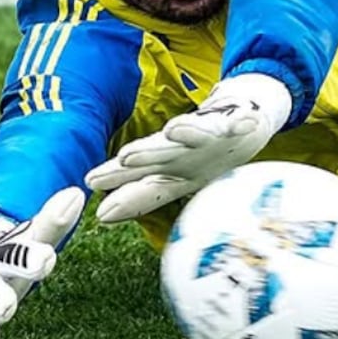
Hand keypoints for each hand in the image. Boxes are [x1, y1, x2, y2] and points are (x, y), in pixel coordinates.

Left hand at [85, 73, 291, 223]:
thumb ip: (143, 195)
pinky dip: (241, 122)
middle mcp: (185, 149)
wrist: (240, 125)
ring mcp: (210, 135)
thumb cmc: (201, 156)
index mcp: (170, 166)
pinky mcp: (235, 123)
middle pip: (162, 152)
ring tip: (175, 129)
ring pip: (196, 133)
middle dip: (145, 154)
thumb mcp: (175, 179)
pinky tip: (243, 122)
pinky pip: (239, 124)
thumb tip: (101, 216)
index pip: (140, 175)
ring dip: (187, 131)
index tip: (94, 186)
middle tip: (125, 158)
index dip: (119, 180)